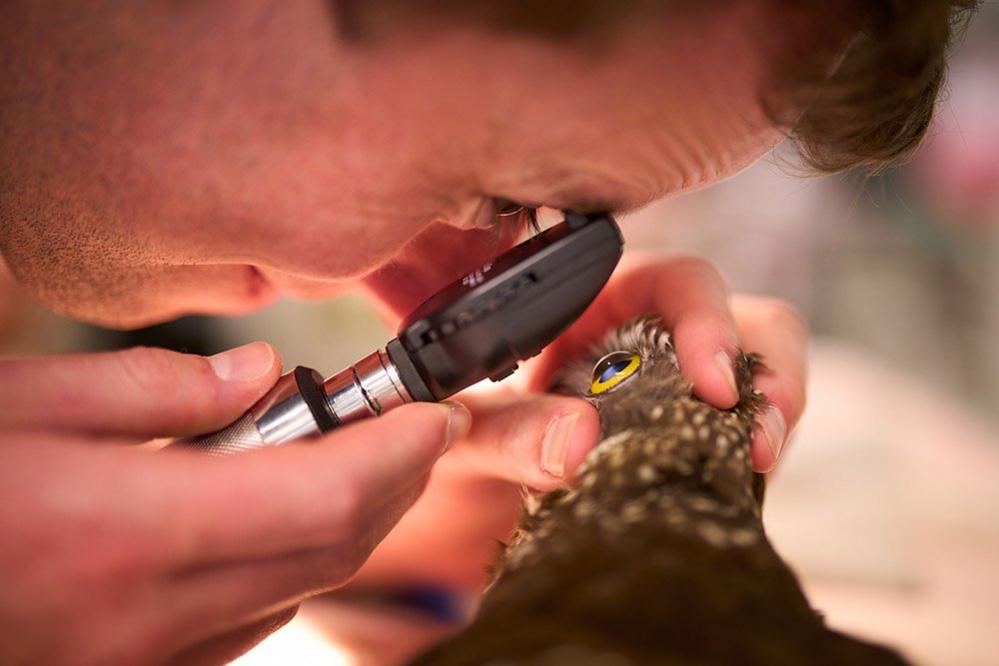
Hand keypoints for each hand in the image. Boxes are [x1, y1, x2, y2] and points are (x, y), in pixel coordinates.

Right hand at [0, 344, 469, 663]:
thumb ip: (156, 388)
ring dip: (345, 521)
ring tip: (341, 454)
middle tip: (410, 426)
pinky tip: (269, 514)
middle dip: (394, 482)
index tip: (435, 412)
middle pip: (333, 548)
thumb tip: (260, 375)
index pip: (327, 495)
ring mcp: (144, 663)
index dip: (402, 452)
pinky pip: (248, 623)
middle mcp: (150, 616)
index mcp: (128, 531)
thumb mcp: (20, 401)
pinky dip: (288, 563)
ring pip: (300, 588)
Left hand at [354, 254, 808, 591]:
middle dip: (774, 373)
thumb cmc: (472, 429)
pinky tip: (734, 489)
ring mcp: (691, 382)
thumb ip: (506, 431)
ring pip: (769, 377)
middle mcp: (662, 331)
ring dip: (776, 421)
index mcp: (606, 298)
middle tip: (763, 439)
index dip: (709, 322)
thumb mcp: (470, 431)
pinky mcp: (702, 432)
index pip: (681, 282)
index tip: (712, 386)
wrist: (475, 485)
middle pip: (755, 322)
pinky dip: (752, 462)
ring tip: (757, 467)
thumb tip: (574, 443)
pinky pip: (751, 436)